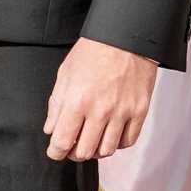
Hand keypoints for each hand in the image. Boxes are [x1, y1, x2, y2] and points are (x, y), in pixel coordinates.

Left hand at [44, 35, 156, 163]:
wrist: (125, 37)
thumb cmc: (93, 52)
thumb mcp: (65, 74)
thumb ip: (56, 105)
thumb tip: (51, 130)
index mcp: (78, 101)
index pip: (62, 141)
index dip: (55, 152)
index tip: (55, 151)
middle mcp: (101, 110)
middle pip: (85, 152)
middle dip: (74, 153)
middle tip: (73, 146)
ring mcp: (123, 112)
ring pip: (107, 150)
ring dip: (96, 150)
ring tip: (91, 140)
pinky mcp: (140, 110)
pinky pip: (128, 141)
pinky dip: (117, 143)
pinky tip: (110, 134)